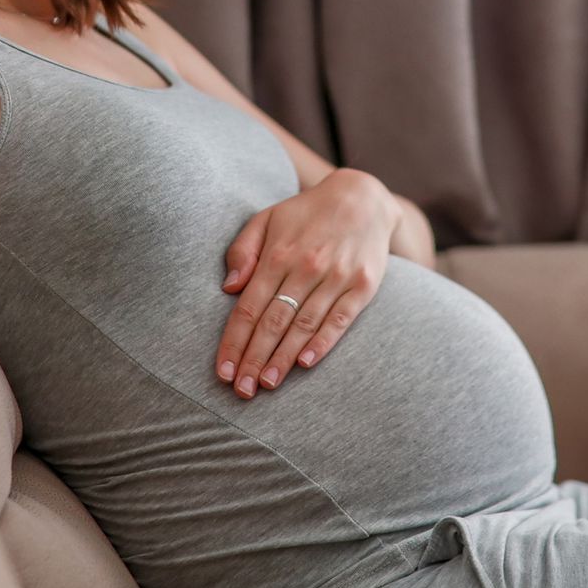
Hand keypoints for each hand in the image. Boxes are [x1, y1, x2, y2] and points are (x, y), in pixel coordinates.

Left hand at [214, 169, 394, 398]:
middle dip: (255, 359)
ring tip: (267, 384)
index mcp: (278, 253)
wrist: (363, 197)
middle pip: (274, 321)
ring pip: (304, 325)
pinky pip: (340, 320)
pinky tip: (305, 364)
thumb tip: (229, 288)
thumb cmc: (306, 213)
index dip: (234, 341)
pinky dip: (323, 343)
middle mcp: (306, 266)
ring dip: (284, 358)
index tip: (223, 371)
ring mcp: (337, 277)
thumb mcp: (268, 219)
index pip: (249, 306)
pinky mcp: (363, 285)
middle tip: (242, 390)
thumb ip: (243, 250)